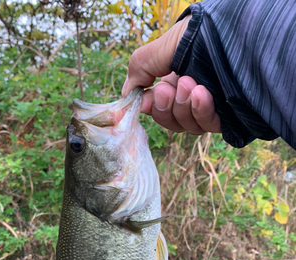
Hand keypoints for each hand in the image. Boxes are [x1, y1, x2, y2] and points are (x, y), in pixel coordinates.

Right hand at [122, 16, 220, 134]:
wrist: (234, 33)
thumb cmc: (199, 34)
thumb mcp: (161, 49)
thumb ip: (140, 69)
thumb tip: (126, 93)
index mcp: (179, 78)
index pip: (161, 107)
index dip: (152, 107)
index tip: (144, 99)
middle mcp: (195, 94)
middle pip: (172, 120)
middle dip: (166, 108)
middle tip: (166, 90)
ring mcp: (212, 105)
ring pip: (188, 126)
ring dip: (183, 107)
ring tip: (188, 84)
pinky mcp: (229, 115)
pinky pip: (208, 125)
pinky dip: (201, 112)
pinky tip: (200, 94)